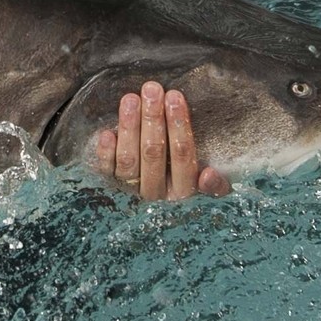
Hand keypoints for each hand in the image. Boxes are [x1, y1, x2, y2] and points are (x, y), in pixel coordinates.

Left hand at [95, 81, 230, 200]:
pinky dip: (105, 153)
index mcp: (183, 193)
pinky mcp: (110, 191)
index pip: (182, 156)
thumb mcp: (206, 195)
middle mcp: (156, 195)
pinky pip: (106, 173)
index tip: (175, 97)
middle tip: (152, 90)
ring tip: (130, 99)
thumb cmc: (184, 190)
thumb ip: (214, 187)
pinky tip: (106, 132)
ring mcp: (131, 194)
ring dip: (130, 128)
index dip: (179, 125)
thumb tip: (209, 175)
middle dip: (153, 118)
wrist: (150, 230)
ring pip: (129, 160)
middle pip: (154, 153)